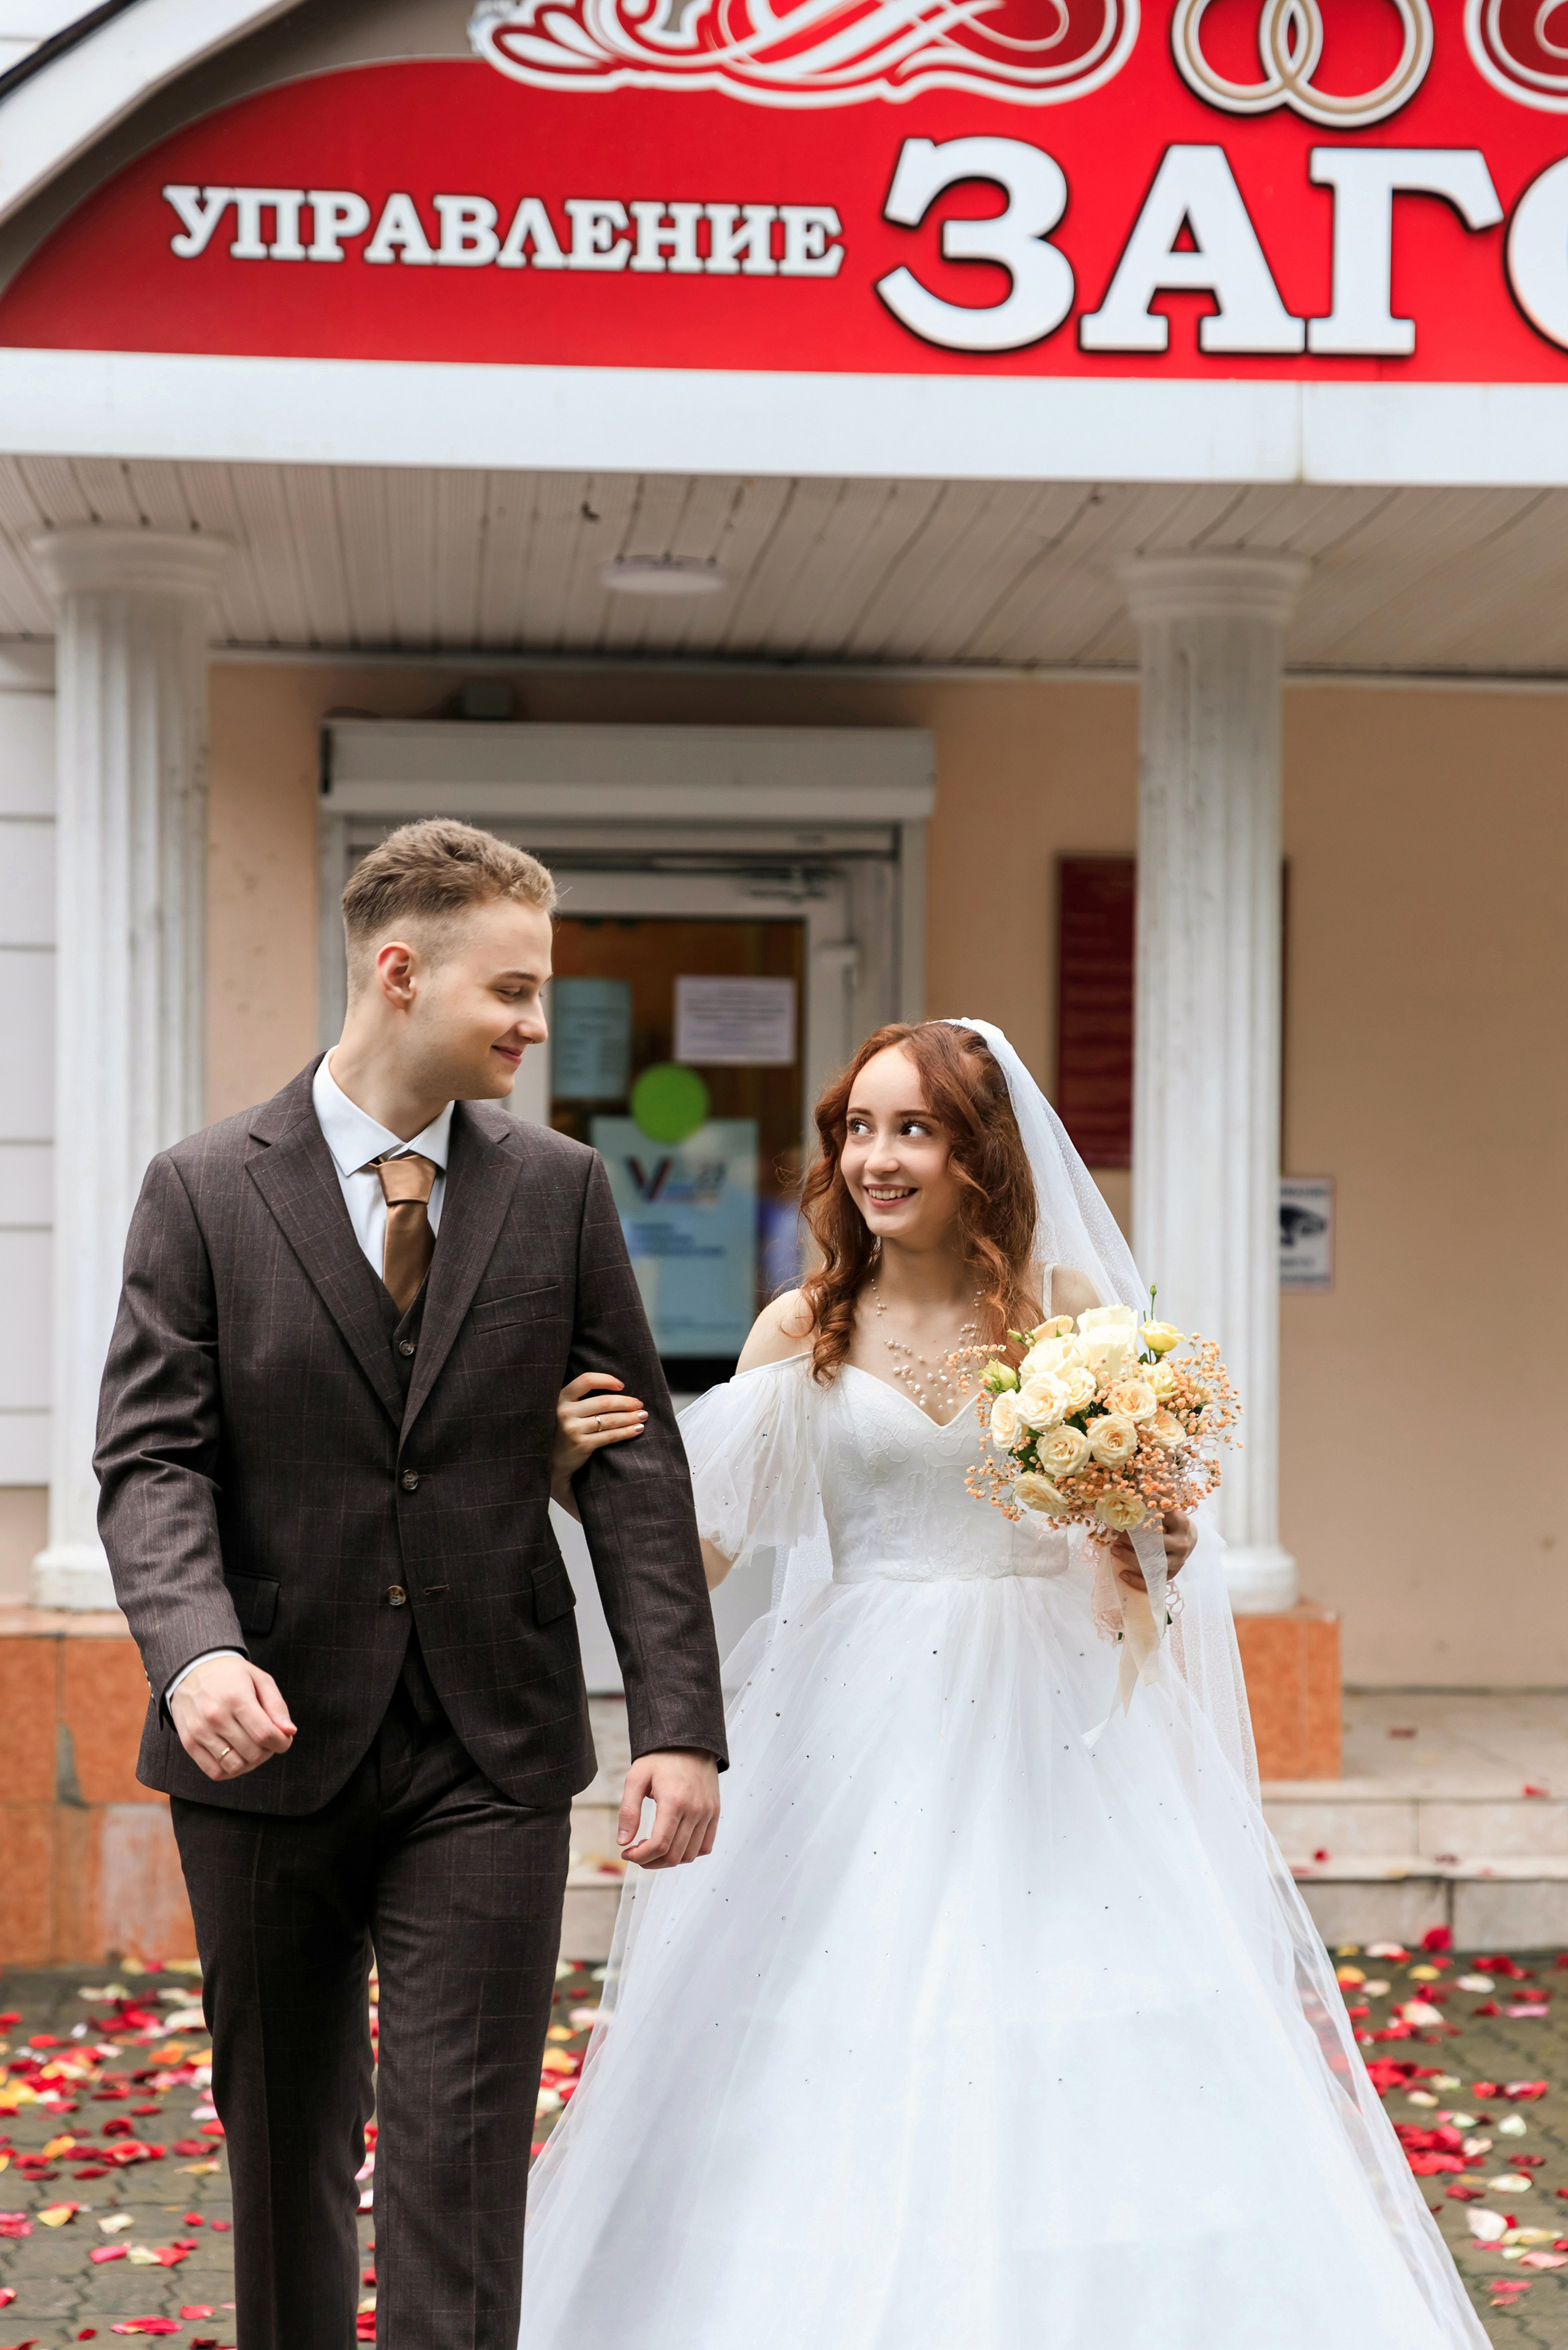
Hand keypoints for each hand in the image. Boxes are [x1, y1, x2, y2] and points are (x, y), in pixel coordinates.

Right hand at [169, 1655, 296, 1781]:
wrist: (191, 1670)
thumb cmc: (230, 1675)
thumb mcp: (259, 1679)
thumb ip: (277, 1706)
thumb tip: (289, 1732)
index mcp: (236, 1698)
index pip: (265, 1734)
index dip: (282, 1743)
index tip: (284, 1740)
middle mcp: (216, 1716)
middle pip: (252, 1753)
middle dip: (268, 1752)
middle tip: (267, 1741)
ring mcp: (200, 1731)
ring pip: (235, 1766)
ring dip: (250, 1763)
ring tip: (252, 1748)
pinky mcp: (189, 1742)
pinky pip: (215, 1772)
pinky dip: (230, 1770)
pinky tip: (236, 1756)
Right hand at [551, 1373, 646, 1509]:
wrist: (552, 1461)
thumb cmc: (564, 1431)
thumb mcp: (566, 1410)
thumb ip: (582, 1400)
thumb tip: (617, 1389)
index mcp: (561, 1398)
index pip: (586, 1380)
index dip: (606, 1380)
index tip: (622, 1385)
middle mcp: (565, 1412)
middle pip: (603, 1401)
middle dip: (626, 1402)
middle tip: (640, 1404)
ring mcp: (572, 1429)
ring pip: (610, 1419)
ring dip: (630, 1417)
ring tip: (643, 1416)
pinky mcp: (581, 1445)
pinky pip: (610, 1436)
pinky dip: (627, 1432)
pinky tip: (637, 1430)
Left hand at [617, 1749, 719, 1870]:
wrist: (690, 1742)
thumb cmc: (660, 1759)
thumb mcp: (636, 1778)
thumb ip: (628, 1811)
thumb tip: (623, 1842)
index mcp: (674, 1801)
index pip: (659, 1845)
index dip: (640, 1857)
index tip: (626, 1853)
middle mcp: (695, 1810)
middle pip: (673, 1855)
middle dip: (650, 1862)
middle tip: (636, 1853)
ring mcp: (708, 1813)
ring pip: (689, 1855)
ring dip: (668, 1860)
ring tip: (653, 1848)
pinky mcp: (714, 1813)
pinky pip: (705, 1846)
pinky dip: (688, 1853)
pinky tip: (673, 1843)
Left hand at [1110, 1510, 1195, 1592]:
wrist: (1189, 1539)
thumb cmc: (1173, 1523)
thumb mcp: (1168, 1511)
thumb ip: (1155, 1503)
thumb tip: (1138, 1491)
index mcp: (1180, 1524)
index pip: (1159, 1519)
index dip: (1139, 1518)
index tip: (1123, 1516)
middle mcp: (1181, 1543)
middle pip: (1154, 1544)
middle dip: (1131, 1540)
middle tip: (1114, 1535)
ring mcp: (1178, 1561)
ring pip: (1152, 1563)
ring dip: (1130, 1558)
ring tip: (1114, 1551)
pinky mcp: (1172, 1574)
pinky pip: (1153, 1580)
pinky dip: (1137, 1580)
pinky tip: (1122, 1574)